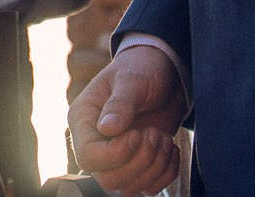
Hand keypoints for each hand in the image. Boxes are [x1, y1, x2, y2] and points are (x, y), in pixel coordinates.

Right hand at [68, 44, 186, 194]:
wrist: (166, 73)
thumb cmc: (142, 68)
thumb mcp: (131, 80)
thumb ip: (120, 103)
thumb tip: (107, 129)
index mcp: (84, 120)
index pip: (88, 156)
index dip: (116, 154)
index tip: (138, 133)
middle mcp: (96, 143)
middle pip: (107, 179)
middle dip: (139, 162)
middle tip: (154, 133)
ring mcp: (117, 157)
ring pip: (128, 188)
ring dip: (154, 166)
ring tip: (163, 137)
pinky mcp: (139, 164)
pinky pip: (149, 188)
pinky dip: (166, 173)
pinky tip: (170, 147)